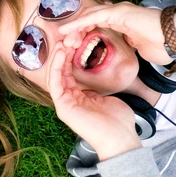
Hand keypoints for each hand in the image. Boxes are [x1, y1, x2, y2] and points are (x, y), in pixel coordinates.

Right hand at [48, 43, 140, 160]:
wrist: (120, 138)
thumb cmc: (117, 120)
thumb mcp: (105, 98)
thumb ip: (95, 90)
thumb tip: (92, 84)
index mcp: (77, 98)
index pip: (68, 73)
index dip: (69, 57)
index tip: (74, 42)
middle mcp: (68, 100)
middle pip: (60, 73)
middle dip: (62, 55)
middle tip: (66, 38)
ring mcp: (64, 104)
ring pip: (55, 76)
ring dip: (57, 58)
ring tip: (62, 43)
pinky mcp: (63, 107)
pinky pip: (56, 84)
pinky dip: (57, 67)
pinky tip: (62, 54)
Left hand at [58, 2, 173, 64]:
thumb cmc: (165, 45)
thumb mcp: (142, 49)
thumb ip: (133, 45)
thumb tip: (132, 48)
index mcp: (122, 22)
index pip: (96, 25)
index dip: (82, 33)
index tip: (72, 46)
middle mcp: (119, 13)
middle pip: (89, 19)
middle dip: (75, 31)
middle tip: (63, 43)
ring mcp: (119, 11)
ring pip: (89, 16)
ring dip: (74, 27)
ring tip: (62, 37)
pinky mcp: (119, 12)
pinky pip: (93, 16)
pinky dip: (79, 23)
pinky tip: (68, 30)